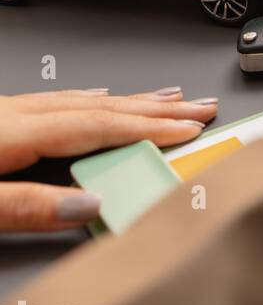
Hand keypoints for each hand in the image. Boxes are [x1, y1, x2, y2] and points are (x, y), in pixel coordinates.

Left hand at [0, 87, 217, 231]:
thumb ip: (26, 206)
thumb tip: (90, 206)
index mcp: (10, 133)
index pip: (98, 127)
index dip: (150, 129)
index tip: (191, 131)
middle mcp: (12, 115)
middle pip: (101, 108)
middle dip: (158, 109)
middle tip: (200, 107)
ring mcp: (4, 112)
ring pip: (82, 100)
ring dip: (131, 101)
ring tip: (168, 98)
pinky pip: (58, 100)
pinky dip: (91, 100)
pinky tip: (101, 98)